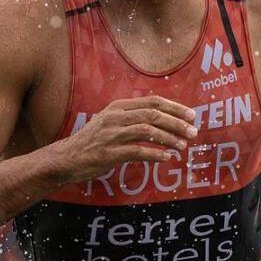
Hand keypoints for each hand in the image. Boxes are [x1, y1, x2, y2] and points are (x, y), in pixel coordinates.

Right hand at [54, 96, 196, 182]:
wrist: (67, 158)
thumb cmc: (93, 141)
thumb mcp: (110, 121)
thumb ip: (132, 117)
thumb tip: (164, 120)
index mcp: (118, 107)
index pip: (152, 102)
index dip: (174, 107)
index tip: (191, 116)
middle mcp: (115, 117)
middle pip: (153, 115)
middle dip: (176, 123)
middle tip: (193, 132)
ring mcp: (111, 135)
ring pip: (147, 131)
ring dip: (169, 139)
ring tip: (183, 146)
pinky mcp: (108, 153)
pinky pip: (137, 151)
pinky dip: (156, 154)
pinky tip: (167, 158)